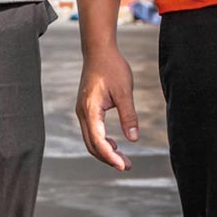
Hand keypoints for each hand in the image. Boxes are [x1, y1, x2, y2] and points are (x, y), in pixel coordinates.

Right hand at [76, 42, 139, 169]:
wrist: (98, 50)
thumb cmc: (112, 67)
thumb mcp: (125, 91)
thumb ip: (129, 115)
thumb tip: (134, 139)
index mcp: (90, 110)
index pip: (98, 141)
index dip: (110, 157)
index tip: (124, 165)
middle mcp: (82, 113)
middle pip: (92, 145)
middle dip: (108, 158)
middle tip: (127, 166)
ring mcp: (82, 111)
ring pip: (90, 139)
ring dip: (105, 151)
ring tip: (123, 159)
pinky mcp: (86, 108)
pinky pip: (91, 131)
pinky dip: (102, 141)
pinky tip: (115, 144)